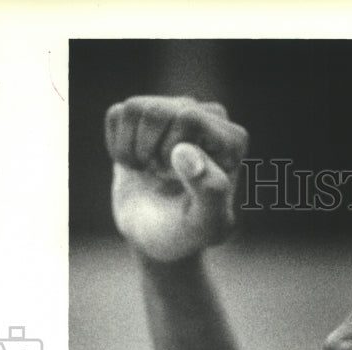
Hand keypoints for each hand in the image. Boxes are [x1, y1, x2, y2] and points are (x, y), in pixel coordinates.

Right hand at [105, 95, 248, 261]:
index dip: (171, 155)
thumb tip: (184, 150)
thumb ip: (209, 192)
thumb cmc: (188, 233)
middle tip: (164, 179)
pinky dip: (118, 148)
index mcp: (233, 140)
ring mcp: (177, 109)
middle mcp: (209, 117)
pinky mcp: (147, 115)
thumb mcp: (205, 225)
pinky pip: (117, 113)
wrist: (156, 238)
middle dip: (151, 153)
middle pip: (158, 112)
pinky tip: (137, 166)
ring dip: (134, 152)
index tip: (180, 183)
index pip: (188, 119)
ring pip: (136, 109)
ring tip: (151, 173)